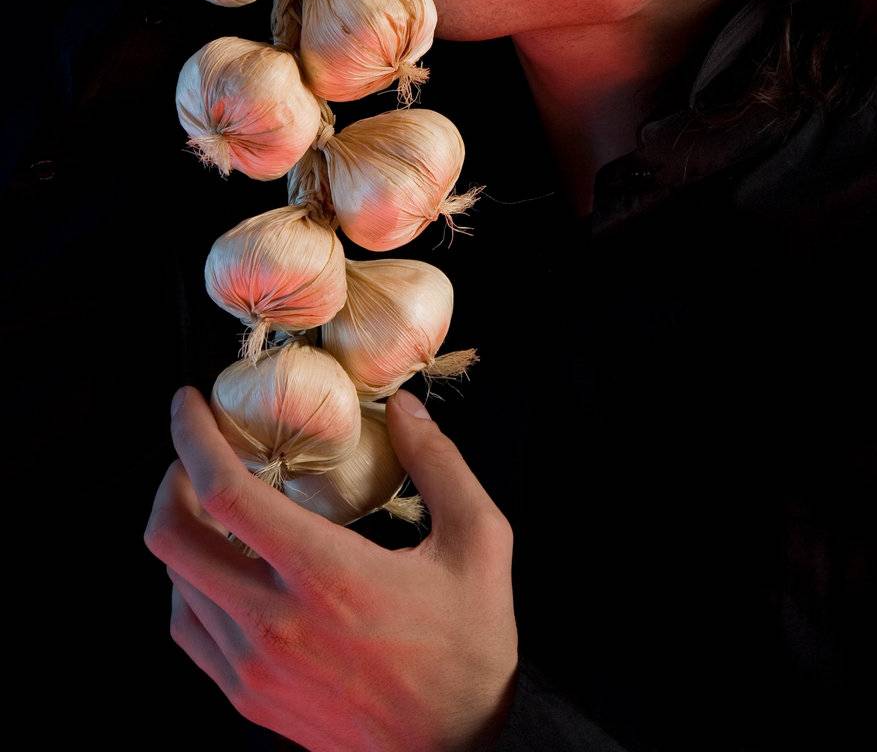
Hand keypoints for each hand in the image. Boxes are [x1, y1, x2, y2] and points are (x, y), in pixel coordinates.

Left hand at [144, 385, 519, 751]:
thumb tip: (401, 407)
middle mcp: (274, 622)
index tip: (189, 403)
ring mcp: (253, 667)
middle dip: (172, 477)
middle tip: (199, 451)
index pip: (224, 494)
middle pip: (172, 538)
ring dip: (183, 529)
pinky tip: (223, 564)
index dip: (192, 438)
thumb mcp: (479, 543)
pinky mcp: (248, 698)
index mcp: (326, 575)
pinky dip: (189, 583)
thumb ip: (439, 464)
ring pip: (176, 582)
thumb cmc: (469, 651)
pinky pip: (189, 629)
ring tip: (214, 502)